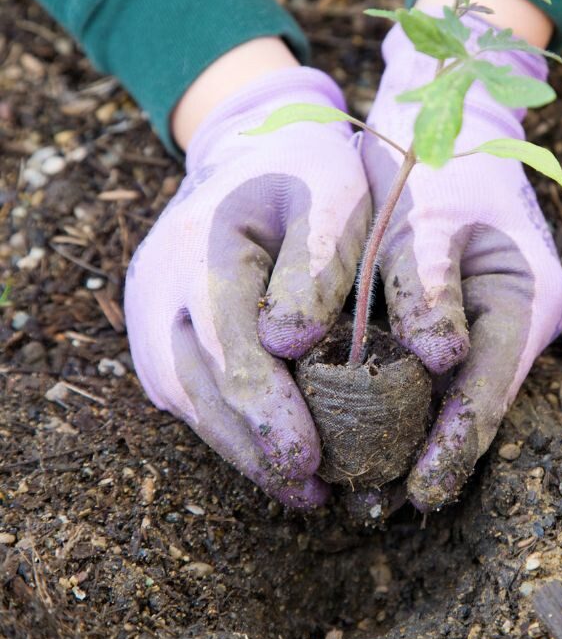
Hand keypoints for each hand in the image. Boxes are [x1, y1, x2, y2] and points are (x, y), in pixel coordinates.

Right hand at [125, 68, 370, 507]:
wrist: (254, 145)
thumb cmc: (308, 171)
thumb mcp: (333, 196)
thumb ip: (317, 264)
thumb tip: (288, 344)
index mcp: (206, 246)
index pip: (230, 347)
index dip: (268, 410)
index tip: (308, 460)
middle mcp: (162, 285)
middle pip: (200, 385)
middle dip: (255, 446)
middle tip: (310, 493)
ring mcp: (151, 308)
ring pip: (188, 397)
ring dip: (240, 447)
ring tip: (298, 488)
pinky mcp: (159, 327)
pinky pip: (186, 387)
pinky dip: (227, 424)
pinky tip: (270, 451)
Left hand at [362, 16, 561, 509]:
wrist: (447, 118)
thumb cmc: (441, 161)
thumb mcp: (431, 217)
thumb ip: (432, 286)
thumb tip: (440, 359)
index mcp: (527, 297)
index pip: (490, 388)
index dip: (457, 444)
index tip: (420, 492)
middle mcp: (518, 319)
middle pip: (476, 402)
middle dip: (434, 454)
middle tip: (382, 506)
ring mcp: (493, 320)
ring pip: (455, 393)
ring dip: (417, 435)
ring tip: (370, 486)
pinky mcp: (462, 316)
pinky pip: (436, 371)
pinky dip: (405, 400)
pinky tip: (365, 426)